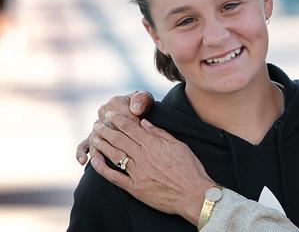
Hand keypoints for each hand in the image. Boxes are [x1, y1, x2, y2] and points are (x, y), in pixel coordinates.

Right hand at [76, 91, 153, 164]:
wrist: (136, 110)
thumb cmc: (142, 105)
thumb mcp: (145, 99)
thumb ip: (142, 100)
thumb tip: (136, 109)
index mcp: (116, 102)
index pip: (123, 118)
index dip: (132, 128)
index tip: (141, 137)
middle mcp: (103, 112)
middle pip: (108, 131)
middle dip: (116, 143)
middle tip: (126, 155)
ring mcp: (97, 125)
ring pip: (95, 139)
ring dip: (96, 151)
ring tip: (98, 162)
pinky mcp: (92, 137)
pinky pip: (83, 144)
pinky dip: (81, 152)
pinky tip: (82, 161)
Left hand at [90, 113, 215, 224]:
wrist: (194, 194)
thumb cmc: (190, 169)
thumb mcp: (179, 145)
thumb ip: (160, 133)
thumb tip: (144, 122)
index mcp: (154, 144)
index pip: (131, 128)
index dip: (118, 120)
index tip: (110, 115)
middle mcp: (143, 157)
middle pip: (119, 140)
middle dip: (106, 130)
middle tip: (97, 125)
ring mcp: (138, 173)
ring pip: (115, 155)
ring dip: (102, 145)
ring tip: (94, 138)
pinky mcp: (135, 188)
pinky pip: (115, 177)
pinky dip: (103, 169)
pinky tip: (95, 161)